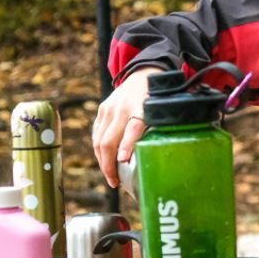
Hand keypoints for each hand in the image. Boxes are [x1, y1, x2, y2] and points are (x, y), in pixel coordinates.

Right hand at [93, 67, 157, 187]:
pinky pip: (96, 135)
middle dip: (109, 165)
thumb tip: (157, 157)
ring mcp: (109, 109)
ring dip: (102, 162)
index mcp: (141, 108)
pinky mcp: (102, 110)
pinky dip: (99, 151)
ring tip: (110, 177)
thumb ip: (157, 130)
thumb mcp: (162, 112)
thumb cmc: (156, 100)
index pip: (133, 128)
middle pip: (108, 140)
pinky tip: (105, 162)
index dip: (127, 145)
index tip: (123, 161)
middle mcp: (122, 108)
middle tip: (115, 182)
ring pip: (99, 141)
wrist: (142, 75)